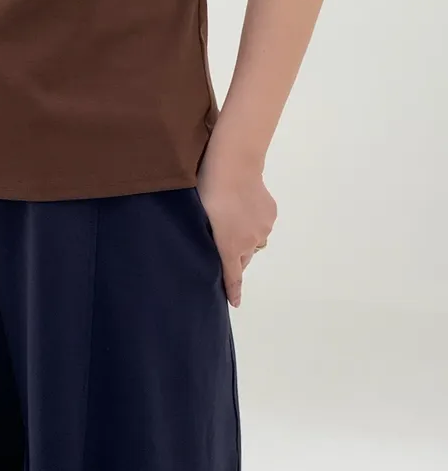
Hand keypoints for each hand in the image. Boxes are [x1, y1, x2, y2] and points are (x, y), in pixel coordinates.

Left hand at [197, 147, 276, 308]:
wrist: (234, 167)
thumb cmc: (207, 191)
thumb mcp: (200, 218)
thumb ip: (209, 238)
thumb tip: (213, 246)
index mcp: (229, 247)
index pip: (233, 277)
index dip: (234, 291)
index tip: (235, 304)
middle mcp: (249, 243)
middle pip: (243, 259)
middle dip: (235, 257)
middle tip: (224, 241)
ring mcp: (262, 229)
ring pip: (254, 242)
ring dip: (245, 238)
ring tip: (234, 219)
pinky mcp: (270, 215)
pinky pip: (262, 226)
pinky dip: (254, 224)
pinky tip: (245, 208)